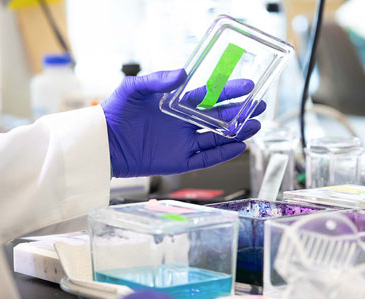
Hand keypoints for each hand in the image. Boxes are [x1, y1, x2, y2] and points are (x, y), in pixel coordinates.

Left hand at [102, 69, 265, 177]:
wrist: (103, 143)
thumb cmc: (116, 113)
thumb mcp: (133, 89)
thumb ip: (157, 80)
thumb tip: (182, 72)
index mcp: (177, 103)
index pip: (209, 95)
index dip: (229, 90)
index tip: (248, 84)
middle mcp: (184, 122)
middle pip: (219, 116)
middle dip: (241, 110)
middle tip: (260, 104)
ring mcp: (184, 142)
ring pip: (218, 136)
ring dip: (238, 131)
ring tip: (256, 124)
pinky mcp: (181, 161)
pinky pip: (207, 158)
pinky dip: (224, 153)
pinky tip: (240, 146)